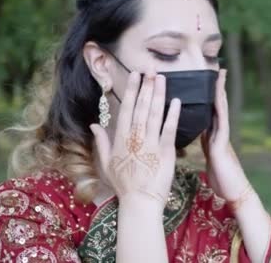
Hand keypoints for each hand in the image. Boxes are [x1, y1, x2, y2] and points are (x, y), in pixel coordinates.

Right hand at [90, 70, 181, 211]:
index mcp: (121, 139)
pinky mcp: (165, 152)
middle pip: (141, 107)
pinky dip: (173, 115)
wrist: (139, 202)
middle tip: (151, 69)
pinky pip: (169, 129)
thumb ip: (101, 141)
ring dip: (159, 94)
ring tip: (163, 78)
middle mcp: (135, 138)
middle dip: (146, 86)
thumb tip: (94, 124)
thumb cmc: (123, 184)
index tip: (136, 75)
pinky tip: (176, 101)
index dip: (132, 90)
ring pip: (155, 114)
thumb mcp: (106, 163)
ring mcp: (150, 144)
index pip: (127, 109)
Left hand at [200, 69, 250, 203]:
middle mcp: (219, 133)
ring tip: (220, 74)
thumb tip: (201, 140)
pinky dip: (219, 107)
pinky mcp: (222, 143)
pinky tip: (218, 96)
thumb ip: (207, 147)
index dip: (207, 96)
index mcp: (213, 137)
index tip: (204, 81)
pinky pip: (221, 121)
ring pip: (220, 109)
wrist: (234, 193)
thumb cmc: (222, 180)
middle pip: (216, 105)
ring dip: (220, 91)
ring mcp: (222, 137)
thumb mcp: (211, 160)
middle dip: (216, 87)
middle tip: (217, 68)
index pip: (209, 112)